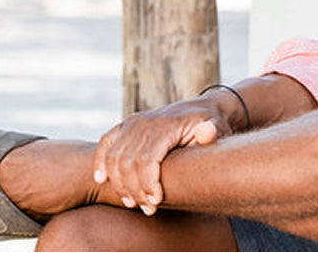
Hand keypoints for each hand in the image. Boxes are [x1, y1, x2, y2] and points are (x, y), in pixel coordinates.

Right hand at [92, 91, 238, 214]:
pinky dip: (100, 162)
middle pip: (129, 163)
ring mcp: (133, 122)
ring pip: (115, 158)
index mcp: (166, 125)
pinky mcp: (126, 125)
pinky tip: (101, 180)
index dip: (148, 184)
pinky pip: (106, 143)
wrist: (203, 109)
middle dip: (136, 190)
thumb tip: (208, 132)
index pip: (147, 160)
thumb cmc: (211, 125)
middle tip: (148, 208)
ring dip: (120, 184)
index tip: (157, 202)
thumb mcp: (217, 127)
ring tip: (133, 202)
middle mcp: (145, 122)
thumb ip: (211, 132)